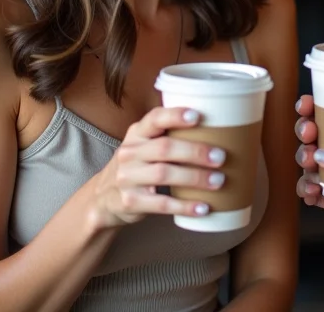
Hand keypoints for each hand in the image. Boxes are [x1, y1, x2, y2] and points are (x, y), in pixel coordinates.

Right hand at [91, 106, 226, 228]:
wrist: (102, 198)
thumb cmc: (137, 165)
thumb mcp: (143, 144)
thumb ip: (168, 135)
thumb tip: (217, 128)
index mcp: (136, 133)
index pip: (154, 118)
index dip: (175, 115)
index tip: (198, 115)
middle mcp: (129, 153)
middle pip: (164, 148)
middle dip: (195, 151)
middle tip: (221, 157)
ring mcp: (127, 178)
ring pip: (164, 174)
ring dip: (194, 178)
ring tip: (218, 181)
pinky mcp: (130, 201)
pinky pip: (161, 204)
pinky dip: (184, 206)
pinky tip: (202, 207)